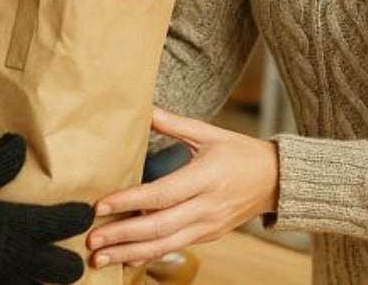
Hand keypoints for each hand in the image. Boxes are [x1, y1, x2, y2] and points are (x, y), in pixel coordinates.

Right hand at [0, 133, 93, 284]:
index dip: (80, 217)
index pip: (66, 222)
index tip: (87, 212)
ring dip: (42, 282)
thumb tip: (18, 143)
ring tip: (39, 273)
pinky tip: (4, 279)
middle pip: (66, 271)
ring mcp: (2, 280)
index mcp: (20, 226)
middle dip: (71, 264)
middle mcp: (19, 259)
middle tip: (66, 254)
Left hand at [86, 107, 278, 268]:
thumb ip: (174, 124)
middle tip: (91, 240)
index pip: (162, 194)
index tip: (101, 205)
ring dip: (130, 253)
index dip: (130, 201)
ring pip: (165, 245)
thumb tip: (144, 108)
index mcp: (205, 178)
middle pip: (159, 226)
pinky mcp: (208, 236)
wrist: (276, 181)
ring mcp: (208, 226)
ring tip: (101, 259)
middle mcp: (206, 207)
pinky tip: (126, 259)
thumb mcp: (209, 134)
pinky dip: (149, 255)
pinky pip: (174, 248)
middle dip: (122, 235)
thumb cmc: (240, 152)